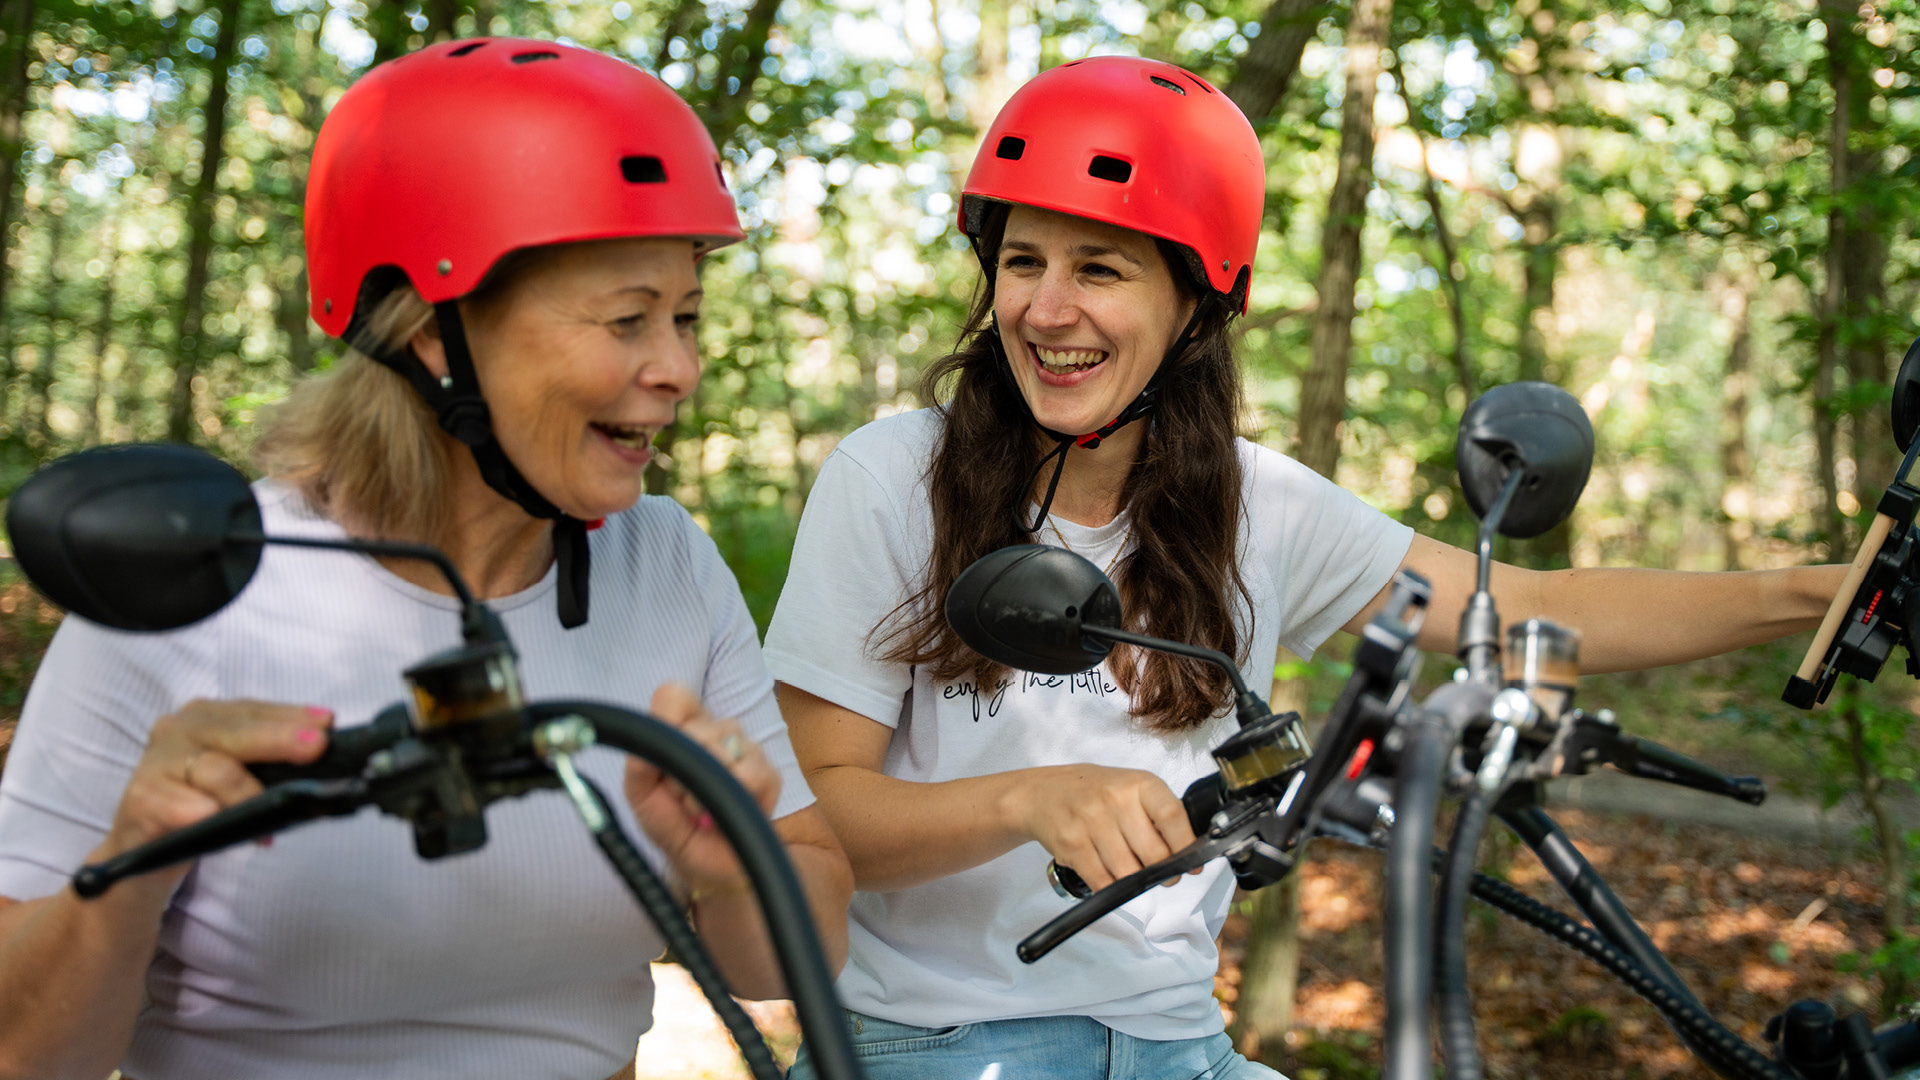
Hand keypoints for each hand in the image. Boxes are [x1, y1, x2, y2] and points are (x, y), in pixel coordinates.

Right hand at [99, 699, 333, 876]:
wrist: (143, 846)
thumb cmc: (199, 803)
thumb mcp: (237, 775)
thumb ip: (270, 761)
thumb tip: (321, 755)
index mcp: (206, 717)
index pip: (254, 711)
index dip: (291, 716)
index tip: (327, 723)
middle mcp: (178, 730)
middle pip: (235, 731)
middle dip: (279, 739)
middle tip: (316, 747)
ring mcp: (155, 763)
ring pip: (213, 770)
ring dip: (247, 792)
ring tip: (271, 816)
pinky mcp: (140, 801)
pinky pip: (178, 805)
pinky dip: (202, 812)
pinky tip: (215, 822)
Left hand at [623, 682, 780, 896]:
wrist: (705, 865)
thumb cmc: (673, 824)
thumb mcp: (642, 796)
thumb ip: (639, 764)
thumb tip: (650, 742)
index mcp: (684, 728)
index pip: (674, 696)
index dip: (668, 723)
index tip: (665, 757)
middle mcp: (717, 731)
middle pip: (697, 728)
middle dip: (682, 772)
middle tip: (681, 798)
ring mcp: (747, 750)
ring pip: (726, 749)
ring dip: (704, 790)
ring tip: (701, 809)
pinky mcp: (769, 776)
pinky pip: (753, 775)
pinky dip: (734, 798)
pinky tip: (725, 813)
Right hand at [1005, 764, 1196, 892]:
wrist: (1044, 793)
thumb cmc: (1096, 793)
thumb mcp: (1131, 788)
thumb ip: (1158, 814)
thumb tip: (1187, 851)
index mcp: (1138, 784)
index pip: (1172, 816)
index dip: (1186, 845)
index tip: (1193, 864)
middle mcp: (1115, 800)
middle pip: (1153, 853)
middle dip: (1163, 873)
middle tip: (1163, 875)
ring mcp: (1091, 822)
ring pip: (1128, 873)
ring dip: (1135, 881)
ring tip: (1131, 870)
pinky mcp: (1072, 845)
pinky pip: (1102, 881)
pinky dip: (1111, 887)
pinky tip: (1110, 875)